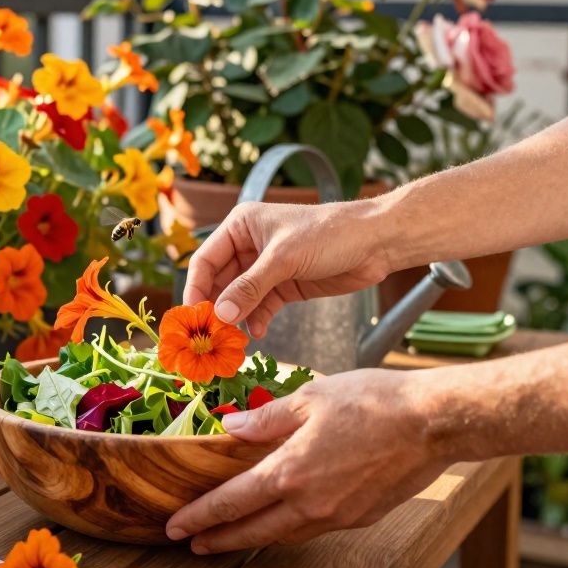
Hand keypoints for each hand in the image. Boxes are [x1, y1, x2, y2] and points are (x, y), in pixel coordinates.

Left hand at [165, 369, 451, 553]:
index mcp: (290, 472)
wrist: (434, 423)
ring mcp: (337, 516)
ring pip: (284, 535)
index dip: (200, 516)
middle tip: (192, 544)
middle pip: (252, 531)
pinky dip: (289, 528)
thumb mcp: (310, 398)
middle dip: (218, 539)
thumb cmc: (374, 402)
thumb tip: (230, 428)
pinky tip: (282, 520)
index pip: (232, 502)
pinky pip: (313, 529)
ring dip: (253, 538)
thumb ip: (266, 419)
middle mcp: (310, 504)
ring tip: (230, 537)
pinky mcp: (360, 518)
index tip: (176, 525)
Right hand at [183, 200, 393, 337]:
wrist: (375, 242)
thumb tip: (218, 314)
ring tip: (231, 341)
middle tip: (209, 336)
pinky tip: (256, 333)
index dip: (196, 288)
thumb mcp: (284, 259)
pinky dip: (256, 320)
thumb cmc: (328, 234)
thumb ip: (249, 288)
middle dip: (215, 308)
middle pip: (219, 282)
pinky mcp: (285, 286)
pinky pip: (260, 307)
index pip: (205, 260)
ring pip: (239, 298)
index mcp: (240, 227)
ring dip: (235, 318)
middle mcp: (248, 246)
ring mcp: (266, 268)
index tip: (191, 317)